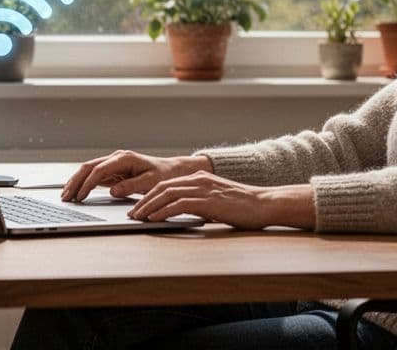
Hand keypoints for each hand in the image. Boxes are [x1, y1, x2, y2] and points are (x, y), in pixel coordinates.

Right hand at [62, 150, 210, 201]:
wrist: (170, 171)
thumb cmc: (163, 175)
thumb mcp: (151, 182)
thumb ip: (132, 186)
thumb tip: (114, 191)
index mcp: (124, 158)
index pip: (100, 170)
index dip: (88, 183)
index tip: (81, 196)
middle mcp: (116, 158)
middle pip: (88, 167)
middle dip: (75, 181)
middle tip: (65, 196)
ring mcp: (113, 164)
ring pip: (88, 170)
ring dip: (76, 182)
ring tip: (66, 196)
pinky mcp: (112, 172)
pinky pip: (93, 176)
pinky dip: (83, 184)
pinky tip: (76, 193)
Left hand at [128, 172, 315, 229]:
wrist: (264, 204)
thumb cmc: (243, 206)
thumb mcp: (217, 200)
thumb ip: (199, 202)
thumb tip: (182, 213)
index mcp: (200, 177)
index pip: (167, 184)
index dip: (149, 195)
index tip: (138, 207)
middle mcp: (198, 179)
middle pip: (162, 187)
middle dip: (144, 201)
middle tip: (132, 213)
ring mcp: (203, 189)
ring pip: (166, 194)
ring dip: (148, 207)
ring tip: (137, 218)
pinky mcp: (207, 201)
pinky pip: (178, 205)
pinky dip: (163, 211)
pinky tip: (154, 219)